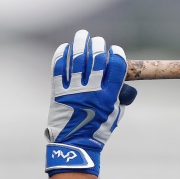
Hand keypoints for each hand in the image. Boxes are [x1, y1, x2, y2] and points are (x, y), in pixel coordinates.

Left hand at [44, 30, 136, 175]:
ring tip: (83, 35)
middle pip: (97, 59)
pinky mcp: (58, 91)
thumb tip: (121, 79)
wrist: (75, 144)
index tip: (116, 50)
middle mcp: (92, 91)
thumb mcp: (116, 112)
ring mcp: (73, 90)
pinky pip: (59, 68)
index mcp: (109, 96)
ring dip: (81, 43)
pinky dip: (62, 55)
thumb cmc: (98, 128)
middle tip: (98, 41)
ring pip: (77, 59)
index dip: (117, 55)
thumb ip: (119, 94)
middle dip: (99, 46)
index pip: (116, 67)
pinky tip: (65, 48)